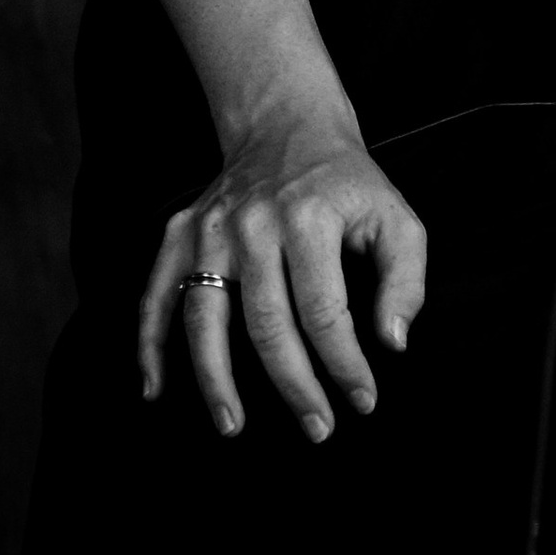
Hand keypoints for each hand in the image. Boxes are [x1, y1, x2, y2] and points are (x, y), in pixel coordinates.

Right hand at [138, 104, 427, 443]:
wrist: (287, 126)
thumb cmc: (347, 183)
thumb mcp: (395, 215)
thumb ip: (405, 279)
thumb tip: (393, 342)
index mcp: (309, 218)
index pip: (325, 310)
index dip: (344, 364)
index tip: (362, 401)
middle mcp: (253, 223)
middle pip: (266, 323)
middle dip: (294, 385)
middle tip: (317, 428)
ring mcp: (209, 229)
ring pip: (204, 317)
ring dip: (216, 380)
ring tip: (233, 425)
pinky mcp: (179, 233)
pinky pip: (156, 295)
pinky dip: (150, 345)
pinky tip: (155, 389)